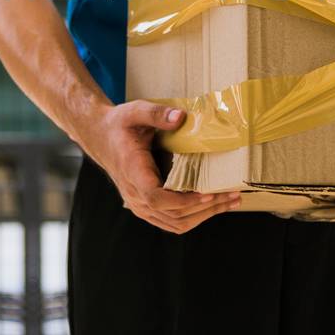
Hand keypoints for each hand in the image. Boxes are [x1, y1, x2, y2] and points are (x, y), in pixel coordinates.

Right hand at [78, 101, 239, 233]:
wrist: (101, 138)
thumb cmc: (119, 125)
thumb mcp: (135, 111)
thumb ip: (156, 114)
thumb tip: (181, 117)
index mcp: (132, 171)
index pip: (156, 197)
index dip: (183, 201)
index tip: (207, 194)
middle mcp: (134, 194)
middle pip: (172, 214)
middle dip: (206, 207)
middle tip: (232, 195)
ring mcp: (139, 204)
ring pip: (174, 222)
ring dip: (204, 215)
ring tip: (229, 202)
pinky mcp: (146, 207)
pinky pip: (171, 221)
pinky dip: (194, 217)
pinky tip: (212, 206)